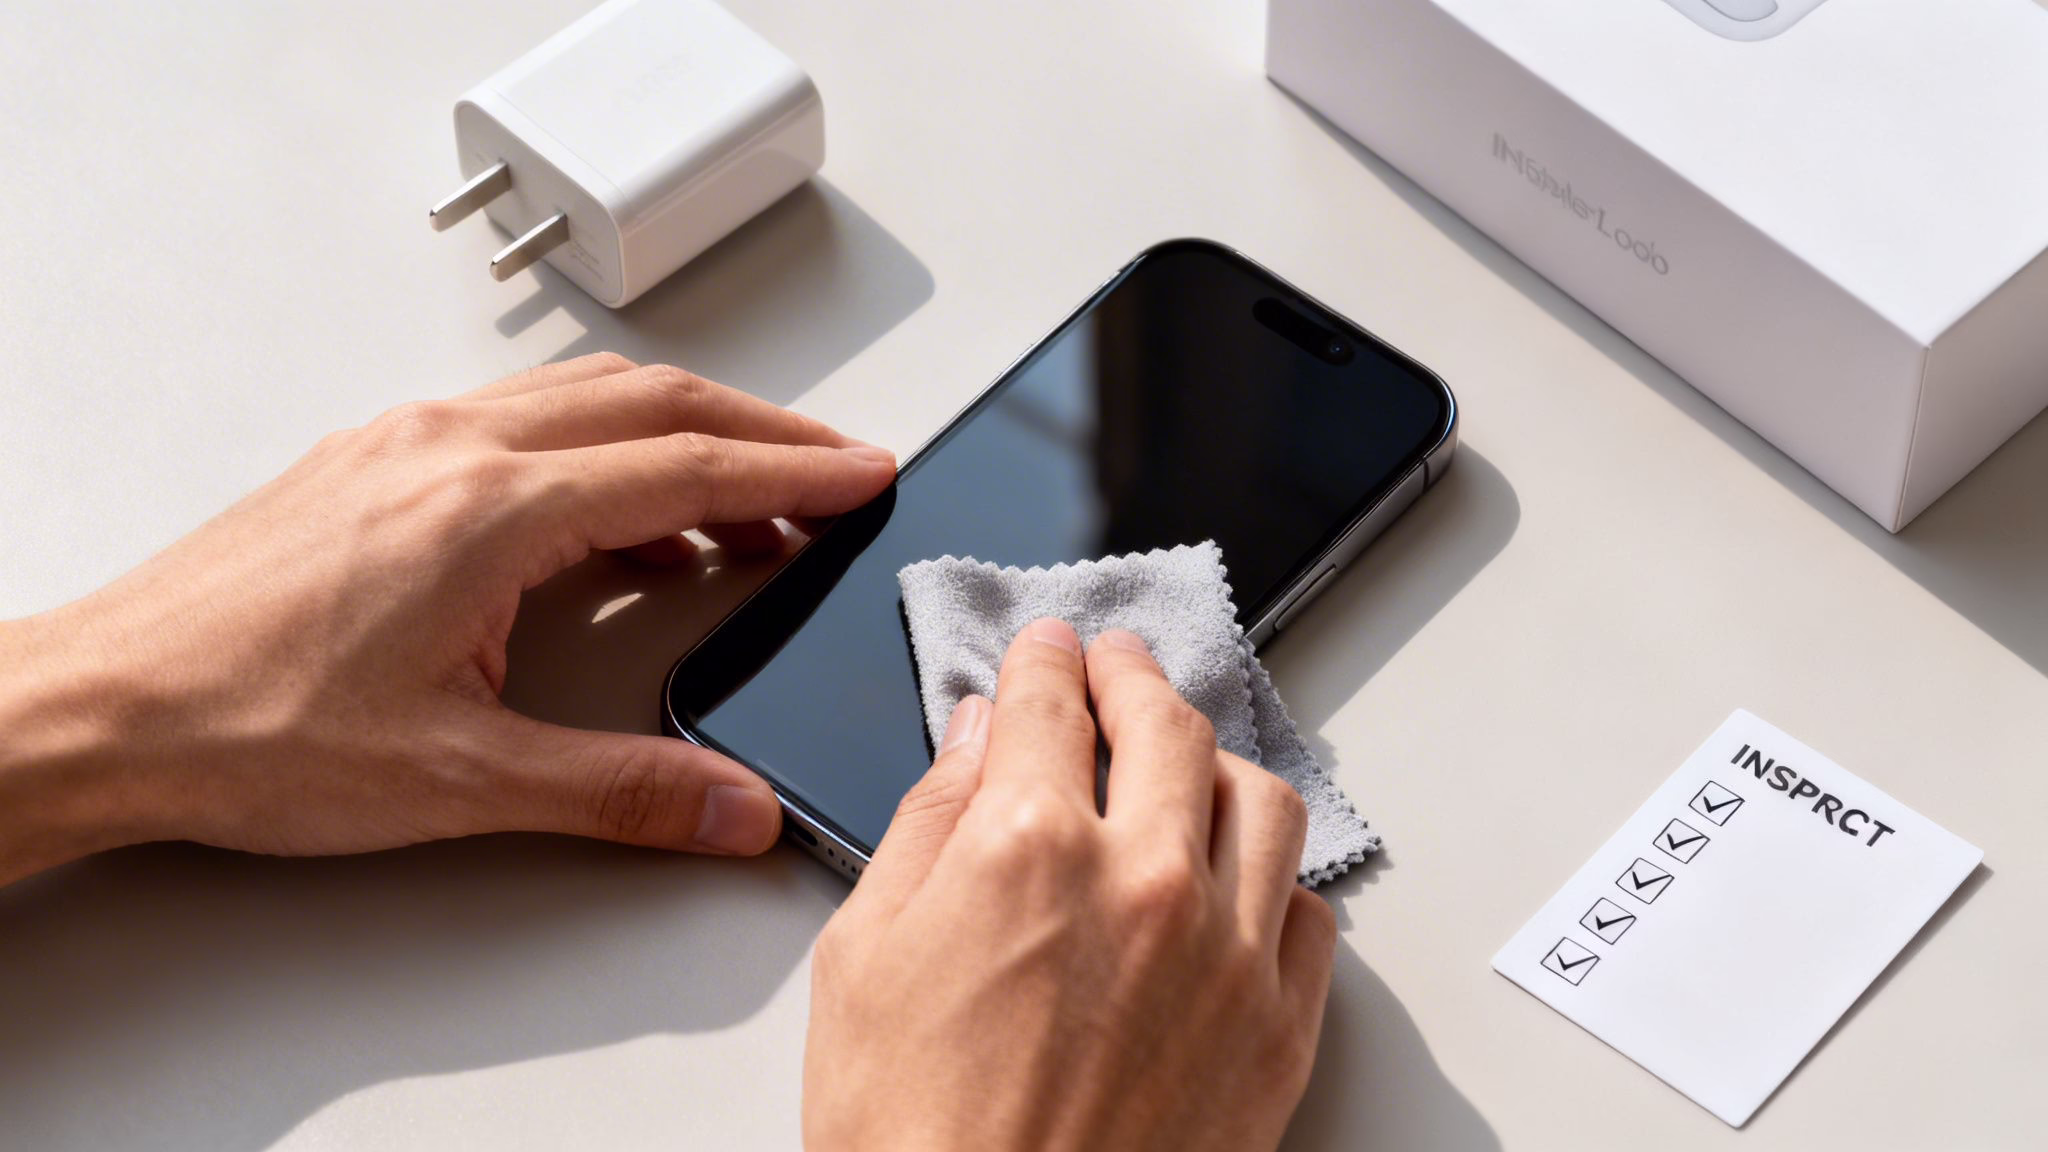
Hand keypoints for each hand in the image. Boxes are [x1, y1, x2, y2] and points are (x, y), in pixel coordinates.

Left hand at [0, 354, 895, 884]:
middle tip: (834, 468)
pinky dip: (604, 453)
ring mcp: (405, 445)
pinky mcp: (372, 464)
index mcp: (490, 507)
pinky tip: (621, 526)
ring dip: (683, 433)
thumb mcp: (459, 780)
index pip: (685, 466)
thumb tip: (735, 806)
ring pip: (584, 400)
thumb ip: (622, 792)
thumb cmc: (244, 728)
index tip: (864, 476)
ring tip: (748, 496)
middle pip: (651, 403)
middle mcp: (450, 448)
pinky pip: (523, 424)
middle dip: (762, 433)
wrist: (102, 709)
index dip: (793, 473)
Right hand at [803, 619, 1336, 1151]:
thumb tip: (968, 739)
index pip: (1049, 702)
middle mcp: (1145, 879)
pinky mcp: (1278, 1029)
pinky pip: (1309, 911)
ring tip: (1187, 758)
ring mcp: (1227, 952)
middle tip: (1116, 666)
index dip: (1044, 660)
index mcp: (1026, 846)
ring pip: (1262, 799)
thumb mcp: (862, 961)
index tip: (1046, 649)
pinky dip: (1275, 876)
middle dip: (1133, 677)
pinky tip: (1240, 880)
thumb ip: (925, 826)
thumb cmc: (912, 1137)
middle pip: (1167, 724)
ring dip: (1217, 759)